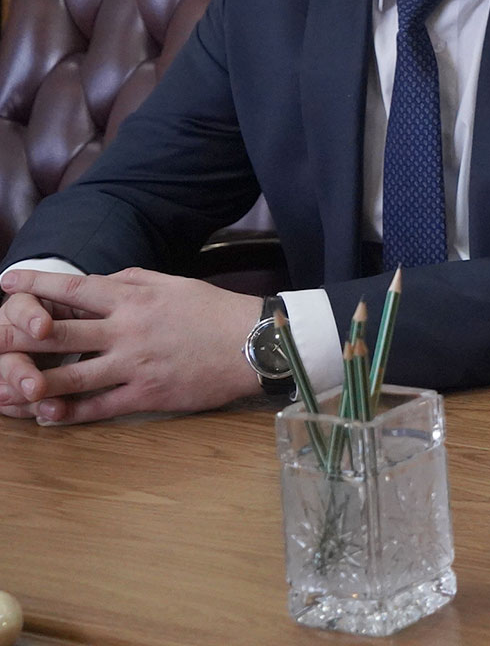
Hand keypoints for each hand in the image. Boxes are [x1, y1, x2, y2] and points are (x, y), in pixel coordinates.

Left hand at [0, 268, 262, 423]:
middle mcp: (127, 329)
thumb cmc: (215, 311)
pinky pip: (99, 407)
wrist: (256, 343)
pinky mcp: (147, 395)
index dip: (35, 285)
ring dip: (31, 383)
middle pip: (57, 334)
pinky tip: (44, 417)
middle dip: (16, 336)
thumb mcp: (173, 283)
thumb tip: (98, 281)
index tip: (5, 281)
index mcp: (134, 297)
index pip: (73, 288)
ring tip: (3, 387)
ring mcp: (135, 364)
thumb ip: (132, 279)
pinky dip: (68, 414)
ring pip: (69, 377)